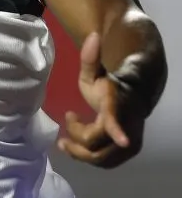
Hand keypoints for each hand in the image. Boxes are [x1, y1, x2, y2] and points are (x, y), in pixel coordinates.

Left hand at [57, 33, 144, 167]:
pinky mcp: (124, 153)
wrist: (133, 97)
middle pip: (95, 141)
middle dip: (76, 133)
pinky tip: (73, 147)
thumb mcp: (96, 70)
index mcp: (118, 105)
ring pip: (98, 157)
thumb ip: (90, 57)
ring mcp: (128, 141)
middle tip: (68, 116)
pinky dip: (85, 157)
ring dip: (78, 151)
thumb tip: (92, 35)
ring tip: (64, 141)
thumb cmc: (110, 84)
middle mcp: (127, 126)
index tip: (122, 141)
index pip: (116, 119)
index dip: (118, 129)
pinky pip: (102, 163)